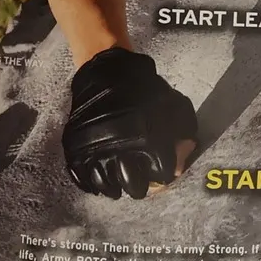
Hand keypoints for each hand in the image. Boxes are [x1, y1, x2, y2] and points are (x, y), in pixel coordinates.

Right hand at [62, 45, 199, 199]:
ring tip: (117, 174)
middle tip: (137, 175)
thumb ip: (183, 133)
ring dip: (115, 185)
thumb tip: (179, 165)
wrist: (105, 72)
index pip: (162, 175)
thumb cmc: (142, 89)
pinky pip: (84, 179)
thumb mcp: (173, 104)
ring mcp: (97, 153)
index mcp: (149, 142)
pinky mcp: (77, 151)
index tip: (157, 167)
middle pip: (135, 188)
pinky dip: (91, 182)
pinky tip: (98, 174)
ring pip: (109, 187)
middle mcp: (122, 151)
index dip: (162, 173)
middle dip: (139, 184)